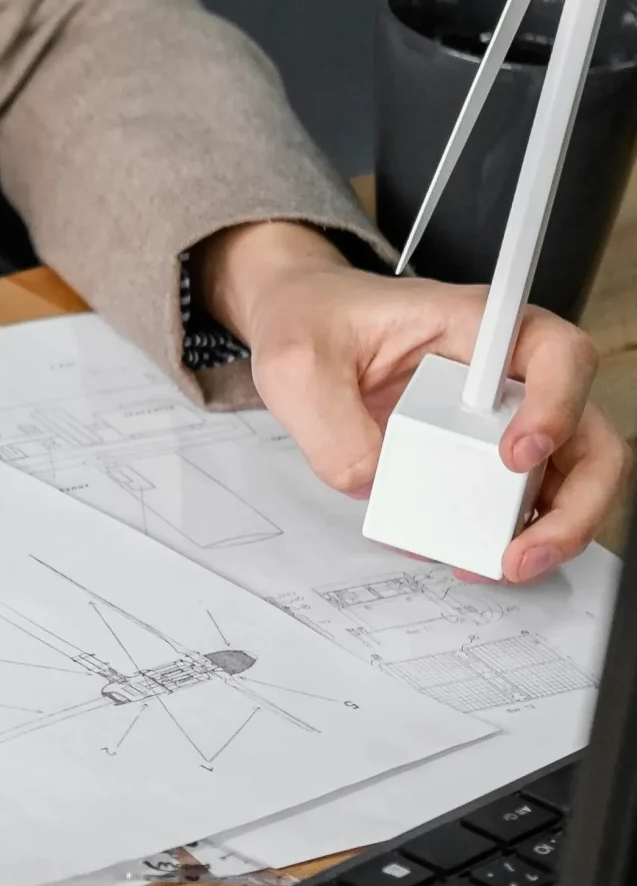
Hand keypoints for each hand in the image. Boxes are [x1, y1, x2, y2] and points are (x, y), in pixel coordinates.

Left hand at [196, 220, 630, 582]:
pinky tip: (476, 553)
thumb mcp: (296, 362)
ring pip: (572, 477)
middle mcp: (508, 370)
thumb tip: (375, 485)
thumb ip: (331, 426)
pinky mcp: (485, 452)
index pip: (558, 353)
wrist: (300, 323)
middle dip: (575, 504)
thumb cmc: (311, 320)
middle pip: (588, 434)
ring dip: (552, 530)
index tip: (514, 455)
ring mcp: (505, 414)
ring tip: (500, 565)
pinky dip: (515, 533)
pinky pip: (527, 499)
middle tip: (521, 550)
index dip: (557, 405)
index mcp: (475, 324)